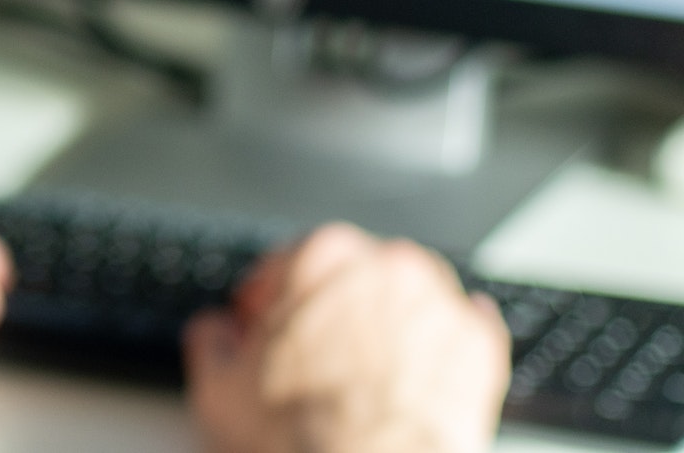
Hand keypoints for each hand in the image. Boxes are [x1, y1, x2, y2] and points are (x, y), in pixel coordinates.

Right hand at [184, 223, 509, 452]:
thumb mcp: (218, 387)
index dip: (269, 299)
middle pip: (352, 274)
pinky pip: (465, 326)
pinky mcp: (479, 348)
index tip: (265, 323)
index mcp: (320, 256)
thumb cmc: (300, 439)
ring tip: (363, 368)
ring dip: (387, 320)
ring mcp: (439, 305)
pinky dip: (443, 341)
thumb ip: (211, 338)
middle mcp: (385, 267)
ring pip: (408, 295)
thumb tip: (216, 333)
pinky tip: (420, 365)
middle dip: (331, 306)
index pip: (287, 262)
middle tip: (313, 351)